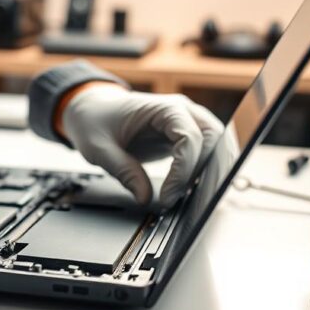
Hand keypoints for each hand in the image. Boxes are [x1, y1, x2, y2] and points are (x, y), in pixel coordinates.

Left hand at [60, 84, 222, 206]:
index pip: (189, 137)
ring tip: (202, 200)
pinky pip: (206, 151)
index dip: (184, 170)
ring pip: (217, 144)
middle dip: (210, 171)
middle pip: (213, 138)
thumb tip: (145, 197)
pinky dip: (206, 170)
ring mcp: (186, 121)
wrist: (92, 108)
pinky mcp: (184, 135)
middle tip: (198, 202)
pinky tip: (197, 190)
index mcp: (163, 107)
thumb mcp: (99, 148)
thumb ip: (123, 171)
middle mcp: (181, 111)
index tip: (169, 196)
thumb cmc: (95, 120)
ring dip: (214, 171)